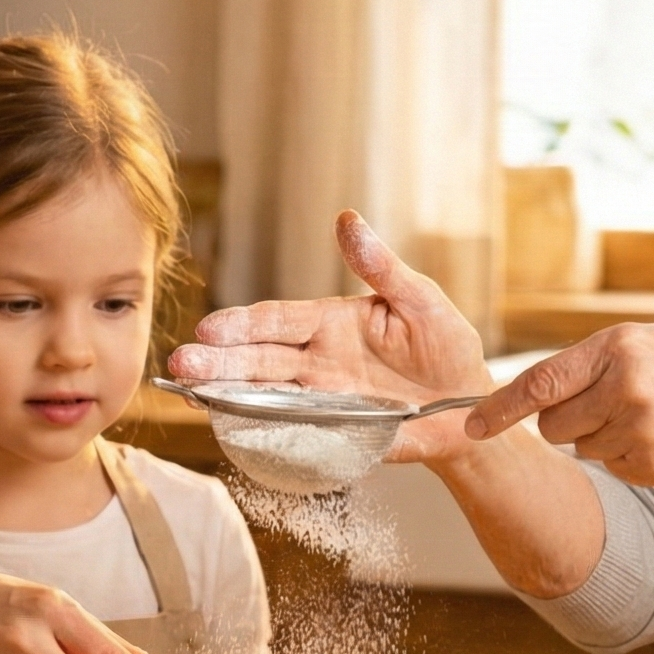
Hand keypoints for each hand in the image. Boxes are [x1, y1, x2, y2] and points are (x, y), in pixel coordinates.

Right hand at [167, 211, 492, 463]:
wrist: (472, 410)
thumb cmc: (448, 347)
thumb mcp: (421, 301)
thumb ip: (382, 268)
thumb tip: (348, 220)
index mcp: (332, 322)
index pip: (279, 320)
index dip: (244, 324)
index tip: (210, 329)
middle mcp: (317, 360)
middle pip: (259, 359)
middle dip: (219, 362)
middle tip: (180, 364)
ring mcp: (322, 399)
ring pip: (264, 394)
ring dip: (226, 393)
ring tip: (188, 391)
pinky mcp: (333, 433)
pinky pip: (292, 432)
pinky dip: (261, 430)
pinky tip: (229, 427)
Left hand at [465, 324, 653, 487]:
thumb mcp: (643, 343)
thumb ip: (587, 364)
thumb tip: (530, 395)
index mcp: (616, 349)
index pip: (541, 383)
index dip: (499, 408)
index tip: (468, 425)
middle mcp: (624, 389)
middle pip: (552, 426)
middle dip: (565, 421)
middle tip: (604, 405)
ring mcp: (639, 431)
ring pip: (581, 449)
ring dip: (601, 437)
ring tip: (645, 416)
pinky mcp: (651, 465)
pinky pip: (611, 467)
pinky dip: (627, 457)